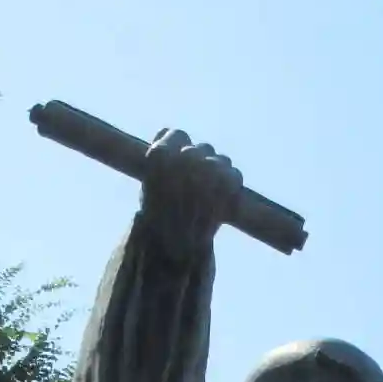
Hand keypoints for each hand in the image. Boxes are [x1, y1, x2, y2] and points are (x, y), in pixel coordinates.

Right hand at [140, 128, 243, 260]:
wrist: (176, 249)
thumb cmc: (158, 220)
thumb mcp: (148, 185)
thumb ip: (159, 159)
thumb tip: (167, 133)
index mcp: (161, 154)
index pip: (178, 134)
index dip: (181, 149)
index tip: (182, 164)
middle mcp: (186, 155)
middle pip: (202, 148)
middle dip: (201, 165)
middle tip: (197, 188)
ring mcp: (209, 167)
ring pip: (221, 160)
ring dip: (218, 175)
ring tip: (211, 197)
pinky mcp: (227, 182)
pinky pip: (234, 174)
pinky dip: (231, 187)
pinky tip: (223, 201)